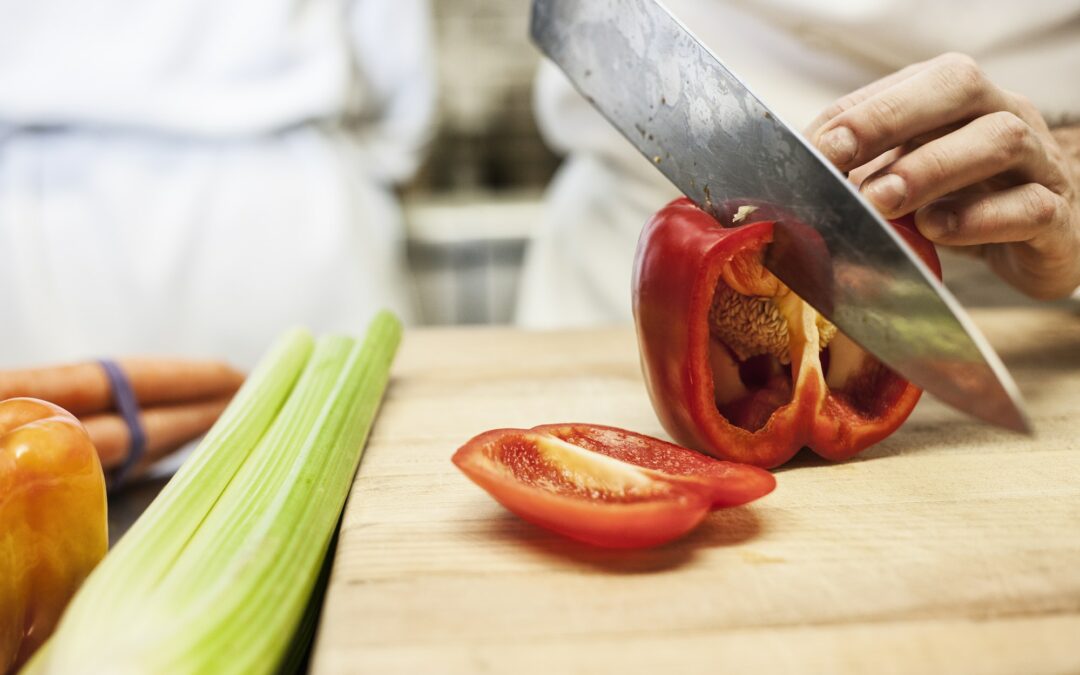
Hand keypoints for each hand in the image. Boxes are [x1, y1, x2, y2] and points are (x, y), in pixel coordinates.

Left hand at [807, 53, 1079, 299]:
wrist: (1039, 242)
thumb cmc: (959, 202)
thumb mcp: (904, 179)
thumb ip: (859, 172)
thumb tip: (794, 182)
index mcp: (957, 99)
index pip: (906, 84)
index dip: (856, 114)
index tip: (812, 150)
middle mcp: (1003, 114)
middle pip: (959, 85)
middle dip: (889, 118)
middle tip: (839, 160)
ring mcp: (1038, 162)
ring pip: (1001, 138)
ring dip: (931, 168)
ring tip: (882, 201)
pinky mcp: (1056, 216)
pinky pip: (1030, 207)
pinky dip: (978, 219)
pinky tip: (937, 230)